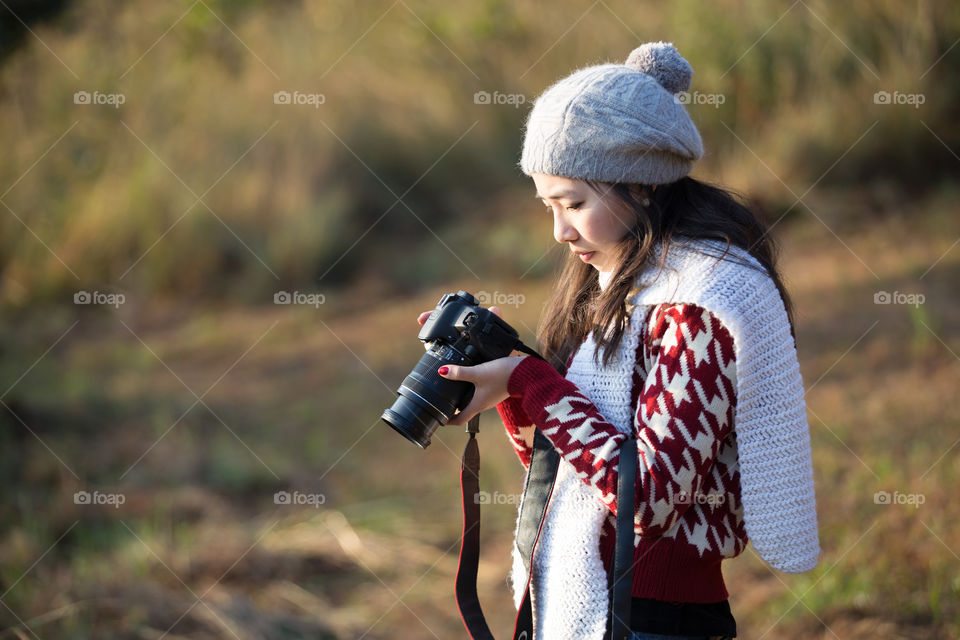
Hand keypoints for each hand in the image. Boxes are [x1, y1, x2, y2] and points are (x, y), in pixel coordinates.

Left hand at [416, 305, 526, 425]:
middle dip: (453, 408)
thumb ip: (460, 372)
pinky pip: (480, 393)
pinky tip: (469, 378)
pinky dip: (472, 389)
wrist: (526, 373)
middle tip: (441, 401)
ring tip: (451, 389)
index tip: (438, 418)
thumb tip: (442, 371)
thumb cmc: (503, 376)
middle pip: (465, 411)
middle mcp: (483, 404)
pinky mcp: (495, 389)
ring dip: (462, 398)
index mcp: (478, 405)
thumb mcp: (478, 373)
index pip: (460, 420)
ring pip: (472, 401)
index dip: (448, 421)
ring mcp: (490, 397)